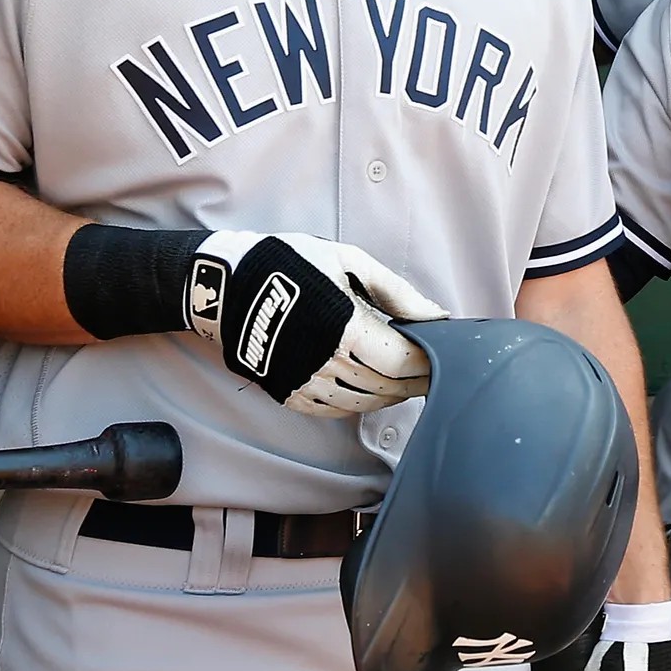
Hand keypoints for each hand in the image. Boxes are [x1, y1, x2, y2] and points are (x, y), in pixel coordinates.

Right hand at [187, 232, 445, 416]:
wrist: (227, 285)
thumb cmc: (290, 264)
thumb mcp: (348, 262)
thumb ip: (396, 292)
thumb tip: (435, 315)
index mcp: (347, 328)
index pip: (403, 361)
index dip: (428, 365)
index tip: (443, 359)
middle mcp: (329, 362)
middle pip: (388, 386)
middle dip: (415, 382)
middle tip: (430, 374)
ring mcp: (307, 382)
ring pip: (364, 402)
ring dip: (389, 395)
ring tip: (403, 383)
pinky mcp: (290, 393)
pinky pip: (335, 409)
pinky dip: (358, 403)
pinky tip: (368, 390)